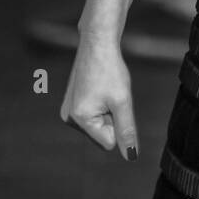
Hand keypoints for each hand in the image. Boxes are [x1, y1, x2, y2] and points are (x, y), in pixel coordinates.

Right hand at [59, 33, 138, 160]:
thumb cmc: (110, 69)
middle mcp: (68, 118)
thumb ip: (126, 130)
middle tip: (111, 93)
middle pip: (103, 134)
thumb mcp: (123, 101)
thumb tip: (131, 156)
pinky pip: (94, 115)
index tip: (116, 101)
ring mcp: (68, 111)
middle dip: (112, 117)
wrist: (97, 42)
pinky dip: (102, 104)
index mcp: (78, 119)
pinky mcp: (72, 104)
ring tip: (105, 88)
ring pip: (99, 125)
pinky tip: (100, 87)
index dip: (119, 124)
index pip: (108, 142)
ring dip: (108, 110)